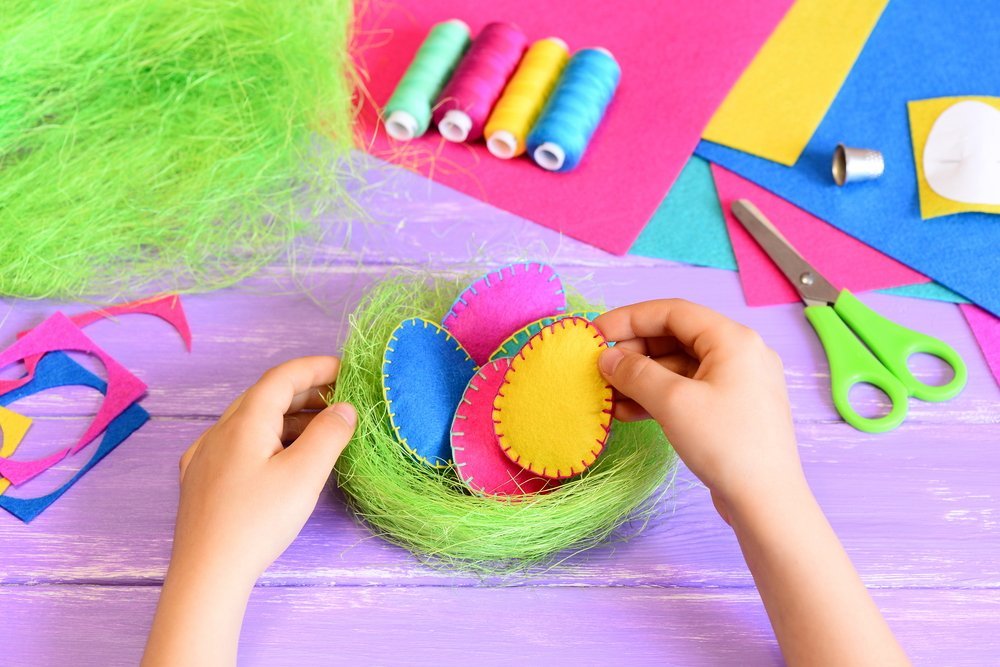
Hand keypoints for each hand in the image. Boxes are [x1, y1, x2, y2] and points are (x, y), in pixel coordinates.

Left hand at [144, 356, 356, 665]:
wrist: (207, 574)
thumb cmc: (257, 521)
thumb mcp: (304, 475)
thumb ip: (329, 435)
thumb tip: (344, 409)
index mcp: (244, 422)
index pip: (282, 377)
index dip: (315, 367)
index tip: (345, 369)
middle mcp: (219, 431)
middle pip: (264, 396)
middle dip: (304, 391)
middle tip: (339, 399)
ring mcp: (205, 456)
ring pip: (250, 421)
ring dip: (287, 417)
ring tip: (321, 430)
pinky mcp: (201, 480)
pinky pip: (238, 443)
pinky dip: (267, 438)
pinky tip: (280, 457)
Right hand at [594, 299, 801, 522]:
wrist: (766, 502)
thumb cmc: (725, 444)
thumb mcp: (673, 403)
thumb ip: (635, 373)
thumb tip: (607, 358)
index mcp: (733, 339)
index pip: (672, 312)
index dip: (629, 319)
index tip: (595, 334)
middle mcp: (739, 353)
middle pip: (675, 338)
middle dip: (633, 352)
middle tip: (599, 368)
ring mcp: (737, 383)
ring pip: (678, 367)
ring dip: (641, 378)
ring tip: (607, 395)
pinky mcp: (730, 409)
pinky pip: (687, 390)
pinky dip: (657, 397)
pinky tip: (627, 412)